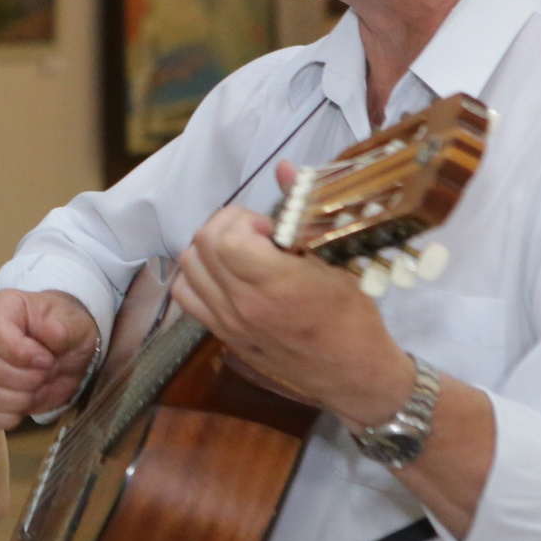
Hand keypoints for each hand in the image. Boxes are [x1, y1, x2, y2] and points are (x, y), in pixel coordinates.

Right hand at [0, 289, 100, 430]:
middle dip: (25, 380)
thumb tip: (50, 332)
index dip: (20, 352)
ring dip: (17, 400)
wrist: (65, 350)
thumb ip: (63, 327)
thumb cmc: (66, 329)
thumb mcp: (75, 323)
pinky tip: (24, 409)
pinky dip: (5, 417)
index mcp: (1, 309)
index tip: (47, 360)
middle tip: (48, 374)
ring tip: (39, 391)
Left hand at [169, 166, 412, 426]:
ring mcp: (228, 322)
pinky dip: (197, 276)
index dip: (243, 220)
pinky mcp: (222, 335)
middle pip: (201, 246)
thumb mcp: (338, 260)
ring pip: (188, 268)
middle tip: (256, 232)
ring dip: (208, 249)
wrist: (352, 374)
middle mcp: (244, 305)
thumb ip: (302, 210)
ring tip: (241, 251)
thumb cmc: (354, 317)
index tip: (269, 226)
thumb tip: (283, 166)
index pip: (226, 238)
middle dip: (226, 226)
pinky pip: (186, 296)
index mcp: (277, 285)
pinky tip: (226, 274)